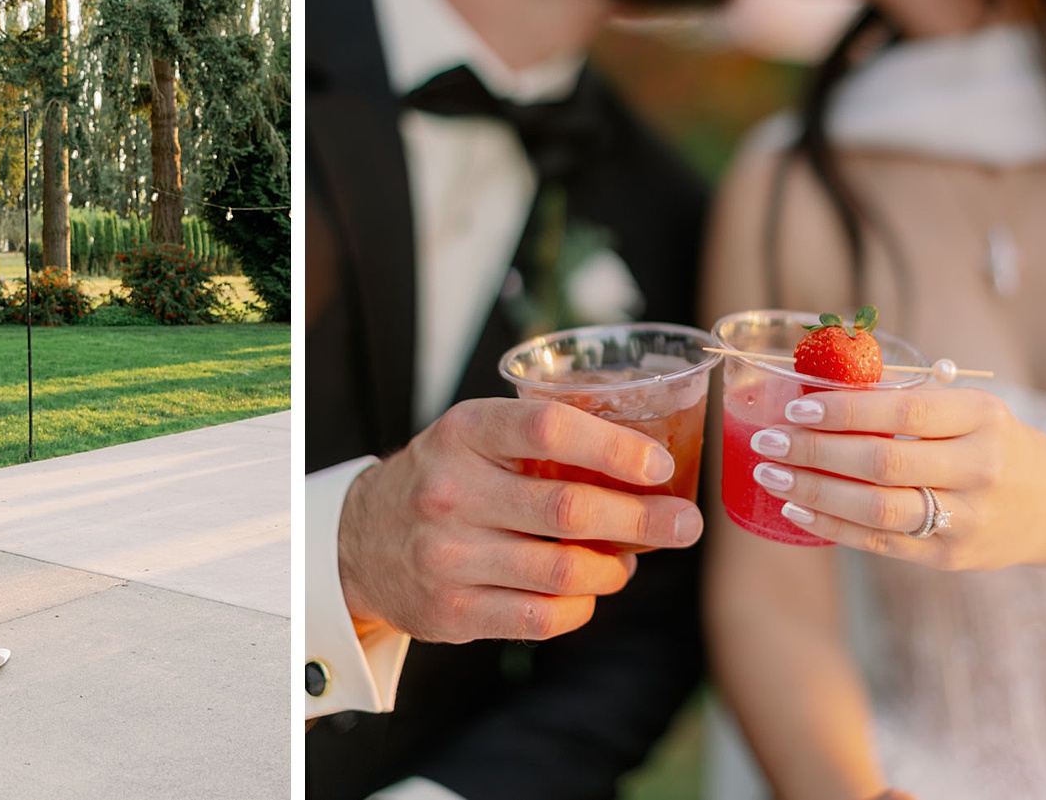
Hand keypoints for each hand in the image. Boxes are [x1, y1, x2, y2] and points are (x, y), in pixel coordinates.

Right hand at [337, 397, 703, 644]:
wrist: (360, 542)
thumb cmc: (444, 480)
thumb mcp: (473, 438)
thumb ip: (541, 440)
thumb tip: (646, 462)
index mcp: (462, 432)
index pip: (547, 428)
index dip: (614, 447)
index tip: (660, 465)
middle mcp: (450, 491)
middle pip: (568, 507)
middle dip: (643, 519)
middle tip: (684, 524)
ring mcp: (448, 555)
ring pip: (564, 569)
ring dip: (614, 568)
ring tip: (628, 560)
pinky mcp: (452, 611)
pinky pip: (543, 616)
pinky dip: (581, 606)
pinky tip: (587, 591)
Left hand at [747, 385, 1045, 570]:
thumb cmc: (991, 442)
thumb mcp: (967, 409)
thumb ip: (905, 398)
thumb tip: (819, 383)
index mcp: (981, 418)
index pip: (904, 410)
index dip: (845, 410)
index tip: (797, 408)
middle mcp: (979, 469)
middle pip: (883, 462)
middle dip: (815, 451)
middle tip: (767, 440)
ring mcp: (967, 518)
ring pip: (877, 509)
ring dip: (814, 493)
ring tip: (770, 475)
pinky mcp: (951, 557)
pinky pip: (881, 544)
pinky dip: (831, 527)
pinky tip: (795, 510)